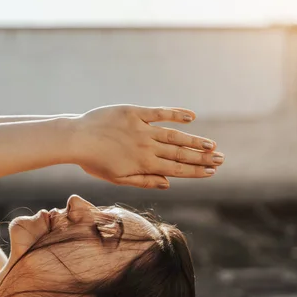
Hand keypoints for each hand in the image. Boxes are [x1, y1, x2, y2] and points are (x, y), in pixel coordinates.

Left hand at [73, 105, 223, 188]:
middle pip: (180, 153)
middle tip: (221, 159)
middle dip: (202, 158)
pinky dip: (176, 114)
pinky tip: (191, 116)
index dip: (195, 171)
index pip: (176, 169)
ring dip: (195, 141)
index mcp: (143, 164)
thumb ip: (144, 180)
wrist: (75, 139)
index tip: (211, 172)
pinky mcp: (135, 112)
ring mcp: (142, 128)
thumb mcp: (117, 178)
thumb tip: (169, 184)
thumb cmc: (93, 162)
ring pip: (174, 135)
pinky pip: (160, 112)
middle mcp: (146, 147)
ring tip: (212, 145)